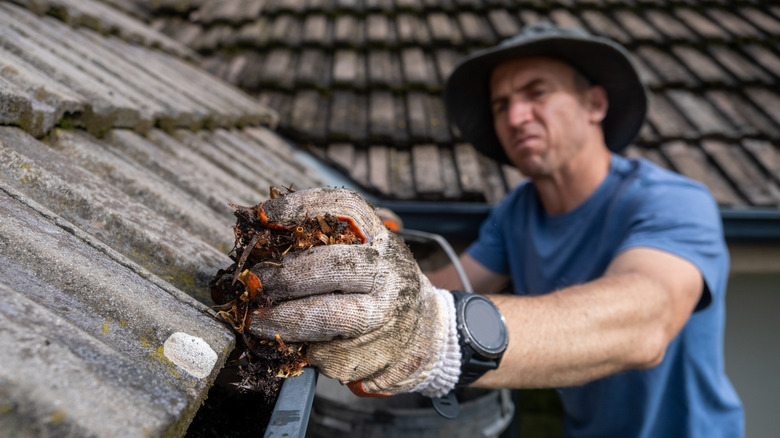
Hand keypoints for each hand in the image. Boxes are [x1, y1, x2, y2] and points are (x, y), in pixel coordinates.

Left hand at [247, 188, 460, 396]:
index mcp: (381, 239)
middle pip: (334, 266)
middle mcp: (390, 272)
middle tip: (255, 284)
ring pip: (331, 318)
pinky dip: (310, 352)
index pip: (344, 208)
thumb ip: (321, 244)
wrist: (425, 332)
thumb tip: (258, 235)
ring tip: (256, 322)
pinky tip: (302, 346)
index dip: (302, 207)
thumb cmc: (375, 287)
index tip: (265, 216)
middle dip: (285, 277)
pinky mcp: (384, 353)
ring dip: (286, 322)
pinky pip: (334, 355)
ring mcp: (391, 315)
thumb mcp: (361, 254)